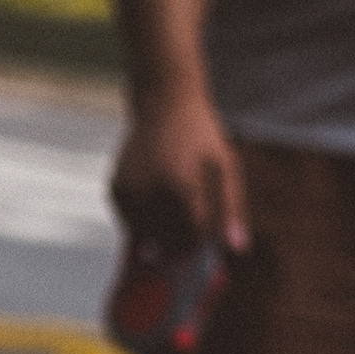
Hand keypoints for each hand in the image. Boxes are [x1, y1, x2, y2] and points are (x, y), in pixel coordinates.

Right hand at [112, 90, 248, 252]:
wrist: (164, 103)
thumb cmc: (201, 137)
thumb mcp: (226, 167)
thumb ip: (233, 210)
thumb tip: (238, 250)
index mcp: (183, 185)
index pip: (191, 237)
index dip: (199, 247)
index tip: (202, 250)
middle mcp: (152, 189)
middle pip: (167, 242)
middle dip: (179, 248)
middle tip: (186, 239)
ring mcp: (131, 190)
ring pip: (146, 238)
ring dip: (160, 237)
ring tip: (170, 210)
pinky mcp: (116, 189)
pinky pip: (130, 224)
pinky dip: (143, 224)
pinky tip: (155, 201)